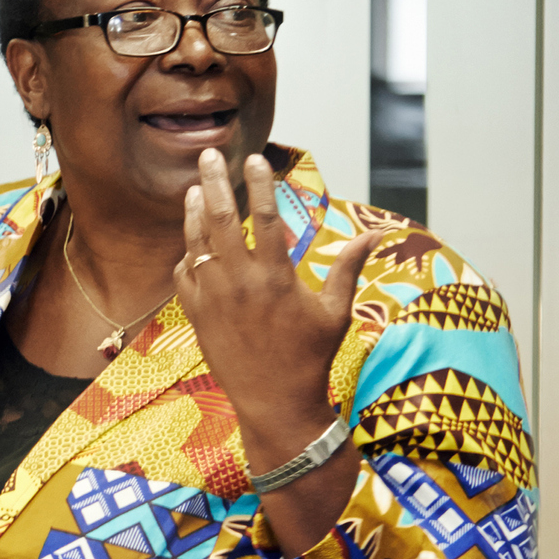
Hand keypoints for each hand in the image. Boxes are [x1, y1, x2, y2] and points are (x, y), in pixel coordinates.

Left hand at [181, 149, 379, 546]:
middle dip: (214, 182)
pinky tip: (192, 244)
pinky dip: (187, 256)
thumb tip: (375, 236)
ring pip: (195, 244)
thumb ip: (348, 268)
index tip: (254, 159)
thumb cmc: (311, 357)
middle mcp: (240, 284)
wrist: (276, 404)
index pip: (265, 217)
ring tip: (196, 188)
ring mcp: (213, 300)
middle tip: (210, 153)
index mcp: (276, 278)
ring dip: (193, 213)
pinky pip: (184, 277)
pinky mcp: (196, 317)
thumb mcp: (335, 312)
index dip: (259, 185)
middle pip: (220, 220)